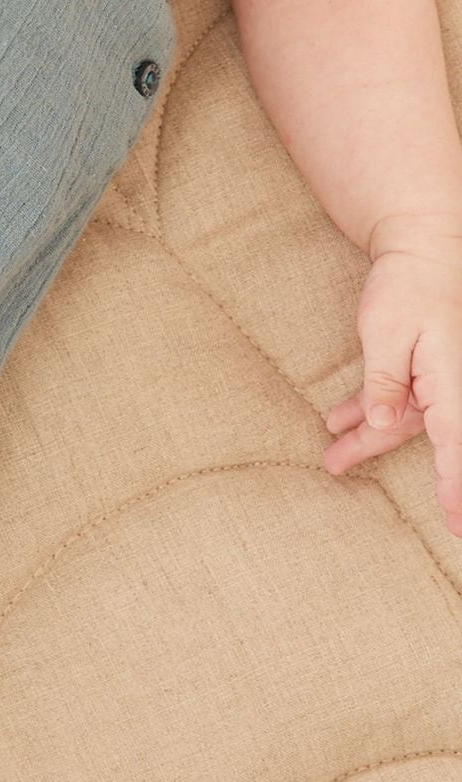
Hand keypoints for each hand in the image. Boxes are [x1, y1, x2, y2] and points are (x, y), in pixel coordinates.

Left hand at [323, 218, 461, 535]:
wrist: (423, 249)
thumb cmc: (410, 288)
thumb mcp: (388, 334)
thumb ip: (386, 384)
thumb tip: (386, 427)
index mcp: (453, 384)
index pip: (457, 447)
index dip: (456, 488)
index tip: (456, 524)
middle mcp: (453, 388)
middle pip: (440, 443)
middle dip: (434, 481)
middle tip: (450, 532)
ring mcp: (439, 381)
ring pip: (407, 424)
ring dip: (369, 441)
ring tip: (331, 461)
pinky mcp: (421, 371)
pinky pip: (398, 402)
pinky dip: (369, 412)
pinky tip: (336, 424)